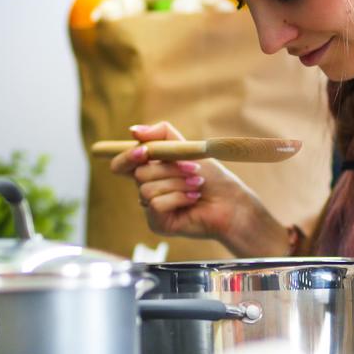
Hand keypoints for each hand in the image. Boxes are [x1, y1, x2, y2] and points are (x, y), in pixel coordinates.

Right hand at [110, 121, 289, 256]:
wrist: (231, 202)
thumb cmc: (212, 177)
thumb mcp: (186, 148)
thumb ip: (161, 135)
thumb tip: (133, 130)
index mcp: (149, 170)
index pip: (121, 164)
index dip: (127, 156)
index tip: (144, 151)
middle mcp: (146, 189)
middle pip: (138, 173)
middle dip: (169, 168)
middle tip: (194, 169)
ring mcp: (150, 208)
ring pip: (147, 189)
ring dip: (177, 183)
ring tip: (197, 184)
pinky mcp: (158, 223)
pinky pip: (156, 205)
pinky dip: (179, 198)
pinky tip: (193, 199)